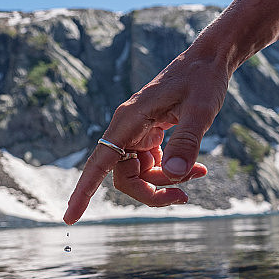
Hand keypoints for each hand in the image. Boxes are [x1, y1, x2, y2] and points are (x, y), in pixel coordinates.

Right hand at [63, 46, 229, 223]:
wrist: (207, 60)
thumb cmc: (201, 79)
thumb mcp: (200, 110)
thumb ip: (186, 142)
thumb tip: (173, 175)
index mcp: (128, 121)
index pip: (98, 163)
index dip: (84, 192)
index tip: (71, 218)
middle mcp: (126, 129)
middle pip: (124, 177)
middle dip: (151, 192)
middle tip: (183, 197)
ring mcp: (137, 133)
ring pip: (140, 174)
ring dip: (165, 182)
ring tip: (199, 173)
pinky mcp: (149, 135)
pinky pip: (152, 165)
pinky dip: (172, 171)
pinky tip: (198, 168)